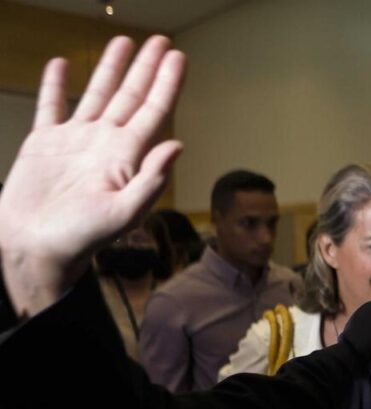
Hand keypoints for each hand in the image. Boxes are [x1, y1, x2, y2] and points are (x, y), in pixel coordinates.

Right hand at [0, 36, 184, 316]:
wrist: (36, 249)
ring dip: (110, 69)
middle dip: (146, 68)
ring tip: (123, 41)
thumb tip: (177, 145)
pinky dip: (55, 85)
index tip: (179, 57)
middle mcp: (105, 144)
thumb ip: (152, 179)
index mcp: (127, 157)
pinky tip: (62, 65)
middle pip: (131, 96)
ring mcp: (75, 142)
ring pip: (97, 94)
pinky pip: (51, 106)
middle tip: (162, 41)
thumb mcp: (123, 213)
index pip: (154, 110)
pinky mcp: (44, 144)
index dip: (167, 83)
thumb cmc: (82, 239)